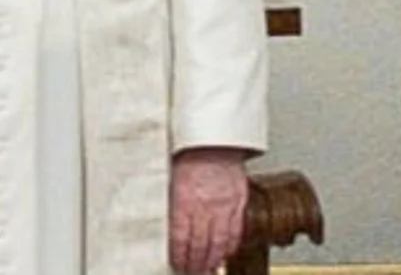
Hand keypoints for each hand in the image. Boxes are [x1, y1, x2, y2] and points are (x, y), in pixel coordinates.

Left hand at [169, 147, 247, 273]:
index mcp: (183, 198)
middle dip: (195, 263)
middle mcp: (205, 205)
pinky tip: (225, 252)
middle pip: (200, 245)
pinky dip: (230, 246)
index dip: (179, 256)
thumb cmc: (189, 152)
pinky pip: (236, 230)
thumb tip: (162, 222)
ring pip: (219, 242)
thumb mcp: (170, 177)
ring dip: (213, 259)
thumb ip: (170, 202)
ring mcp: (224, 205)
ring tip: (208, 269)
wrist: (214, 138)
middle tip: (192, 272)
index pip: (181, 238)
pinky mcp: (238, 202)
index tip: (177, 264)